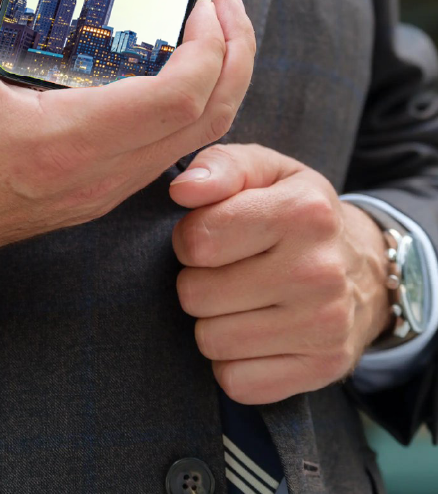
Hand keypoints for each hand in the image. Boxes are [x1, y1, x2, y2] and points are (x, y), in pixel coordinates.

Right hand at [0, 0, 255, 277]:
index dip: (210, 48)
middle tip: (225, 8)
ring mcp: (101, 193)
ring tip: (207, 33)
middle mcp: (98, 176)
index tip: (203, 6)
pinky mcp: (94, 195)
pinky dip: (185, 110)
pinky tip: (163, 70)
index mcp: (68, 141)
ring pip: (195, 143)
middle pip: (209, 123)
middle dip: (235, 59)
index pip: (180, 99)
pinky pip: (163, 153)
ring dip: (216, 85)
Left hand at [169, 143, 390, 403]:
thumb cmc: (294, 210)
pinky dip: (234, 362)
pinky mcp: (323, 367)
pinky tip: (256, 333)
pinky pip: (235, 381)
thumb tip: (182, 189)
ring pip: (210, 341)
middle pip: (195, 294)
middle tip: (227, 270)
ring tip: (241, 299)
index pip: (197, 240)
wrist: (364, 267)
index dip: (190, 238)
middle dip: (198, 281)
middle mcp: (319, 270)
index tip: (211, 235)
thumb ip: (219, 165)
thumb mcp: (265, 171)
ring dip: (213, 322)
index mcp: (303, 211)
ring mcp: (325, 324)